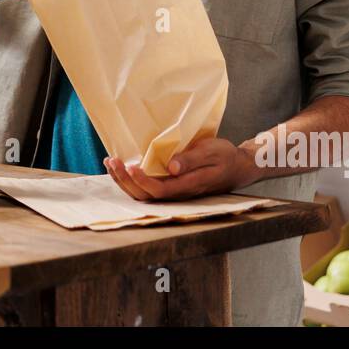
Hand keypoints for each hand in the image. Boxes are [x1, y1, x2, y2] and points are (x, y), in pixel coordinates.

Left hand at [104, 137, 257, 200]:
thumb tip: (172, 167)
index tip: (130, 166)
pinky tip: (121, 166)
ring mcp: (173, 191)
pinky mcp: (170, 185)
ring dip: (124, 181)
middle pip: (146, 195)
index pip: (160, 189)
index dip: (142, 181)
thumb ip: (192, 160)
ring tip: (111, 162)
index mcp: (188, 185)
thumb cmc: (225, 157)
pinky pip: (147, 187)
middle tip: (113, 160)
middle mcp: (178, 192)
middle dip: (126, 180)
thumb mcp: (212, 152)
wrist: (237, 167)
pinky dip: (130, 178)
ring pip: (143, 194)